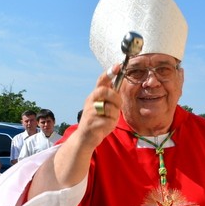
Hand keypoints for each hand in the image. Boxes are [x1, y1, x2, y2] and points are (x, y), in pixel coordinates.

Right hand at [30, 66, 123, 195]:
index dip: (109, 73)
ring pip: (110, 108)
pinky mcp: (92, 123)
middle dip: (114, 98)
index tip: (117, 66)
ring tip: (109, 120)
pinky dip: (110, 124)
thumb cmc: (97, 122)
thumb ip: (110, 98)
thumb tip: (119, 83)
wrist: (85, 139)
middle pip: (106, 92)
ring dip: (114, 115)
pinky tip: (105, 127)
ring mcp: (90, 112)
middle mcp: (91, 102)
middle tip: (116, 106)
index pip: (101, 81)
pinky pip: (109, 120)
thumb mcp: (104, 108)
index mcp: (94, 97)